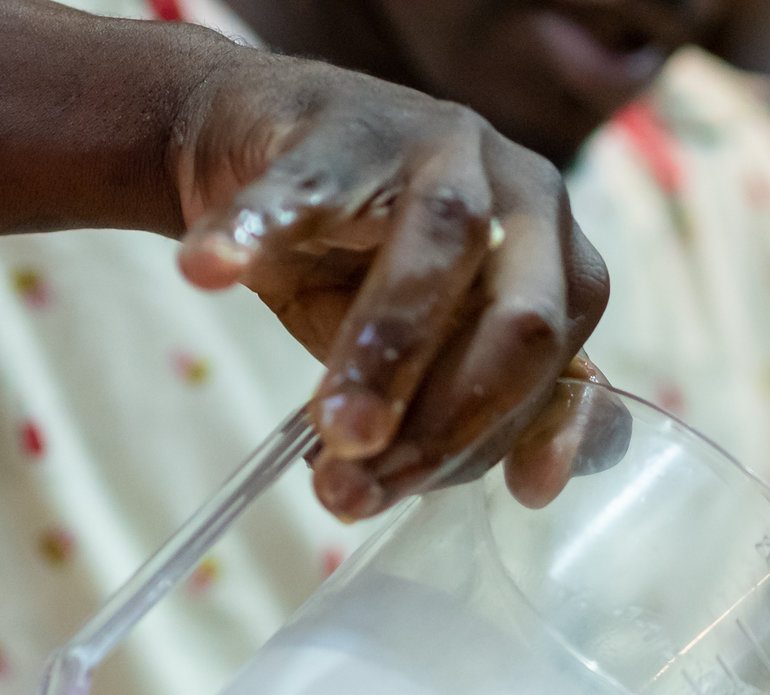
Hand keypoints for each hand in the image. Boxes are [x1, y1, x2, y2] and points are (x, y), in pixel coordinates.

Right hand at [171, 56, 610, 518]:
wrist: (266, 147)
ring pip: (434, 249)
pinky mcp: (335, 125)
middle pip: (517, 315)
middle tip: (367, 484)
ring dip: (381, 354)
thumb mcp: (443, 346)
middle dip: (447, 416)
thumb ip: (497, 408)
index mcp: (559, 259)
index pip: (550, 363)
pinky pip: (299, 187)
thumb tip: (540, 488)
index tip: (448, 494)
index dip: (498, 439)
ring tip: (331, 428)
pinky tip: (210, 272)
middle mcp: (523, 192)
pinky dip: (253, 230)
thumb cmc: (368, 264)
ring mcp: (435, 146)